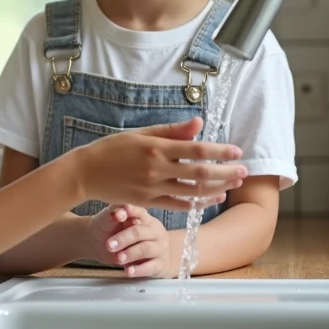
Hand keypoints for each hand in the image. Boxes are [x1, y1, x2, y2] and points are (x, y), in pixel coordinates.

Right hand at [73, 117, 246, 209]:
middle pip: (200, 173)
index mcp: (156, 148)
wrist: (85, 173)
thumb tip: (199, 123)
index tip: (237, 151)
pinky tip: (211, 198)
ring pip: (192, 191)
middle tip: (243, 171)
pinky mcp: (148, 202)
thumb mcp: (140, 133)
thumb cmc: (112, 148)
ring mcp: (152, 188)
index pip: (196, 149)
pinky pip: (178, 204)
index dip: (220, 151)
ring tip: (232, 184)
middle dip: (225, 172)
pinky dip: (197, 202)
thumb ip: (172, 131)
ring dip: (217, 189)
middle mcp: (156, 169)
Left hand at [85, 205, 173, 277]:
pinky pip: (150, 267)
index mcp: (146, 218)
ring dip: (131, 254)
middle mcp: (155, 232)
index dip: (130, 212)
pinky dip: (138, 270)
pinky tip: (128, 271)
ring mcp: (160, 248)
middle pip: (140, 232)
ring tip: (118, 259)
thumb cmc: (118, 235)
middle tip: (109, 245)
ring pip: (146, 249)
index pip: (139, 211)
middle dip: (124, 238)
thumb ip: (114, 215)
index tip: (118, 215)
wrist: (122, 257)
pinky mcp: (160, 265)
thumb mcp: (113, 224)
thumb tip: (117, 214)